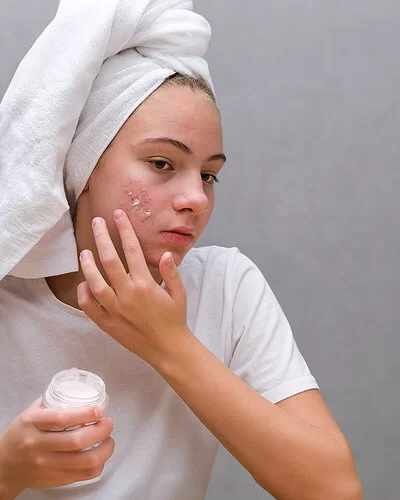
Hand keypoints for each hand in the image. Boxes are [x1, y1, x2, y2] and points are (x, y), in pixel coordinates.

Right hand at [0, 398, 113, 494]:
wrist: (4, 466)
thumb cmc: (22, 434)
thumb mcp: (32, 411)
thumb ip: (55, 393)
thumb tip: (76, 371)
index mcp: (32, 423)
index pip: (61, 418)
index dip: (85, 414)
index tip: (100, 410)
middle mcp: (38, 445)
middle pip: (76, 441)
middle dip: (100, 431)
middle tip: (109, 423)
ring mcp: (46, 464)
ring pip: (83, 461)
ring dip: (104, 450)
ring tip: (109, 440)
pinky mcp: (53, 479)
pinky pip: (82, 475)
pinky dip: (98, 465)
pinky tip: (101, 455)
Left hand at [77, 209, 191, 367]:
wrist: (168, 349)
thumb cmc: (174, 319)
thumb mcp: (179, 293)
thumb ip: (171, 272)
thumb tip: (166, 253)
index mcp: (145, 285)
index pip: (132, 250)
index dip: (125, 230)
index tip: (119, 216)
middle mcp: (128, 295)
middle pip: (109, 260)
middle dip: (102, 238)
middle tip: (97, 222)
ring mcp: (115, 310)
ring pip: (95, 283)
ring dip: (88, 265)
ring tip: (84, 252)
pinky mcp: (107, 323)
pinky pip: (89, 307)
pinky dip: (84, 293)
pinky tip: (85, 283)